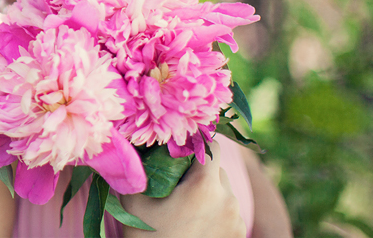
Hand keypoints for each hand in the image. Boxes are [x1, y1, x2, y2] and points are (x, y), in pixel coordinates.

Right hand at [120, 155, 245, 237]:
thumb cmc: (147, 237)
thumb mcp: (134, 199)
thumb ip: (138, 168)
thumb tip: (133, 143)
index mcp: (204, 186)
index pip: (210, 145)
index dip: (192, 143)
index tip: (176, 152)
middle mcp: (228, 199)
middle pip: (217, 168)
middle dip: (197, 170)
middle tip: (175, 181)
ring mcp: (237, 219)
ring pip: (223, 189)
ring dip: (207, 190)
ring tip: (184, 205)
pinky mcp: (239, 235)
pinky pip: (228, 210)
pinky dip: (214, 209)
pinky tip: (194, 220)